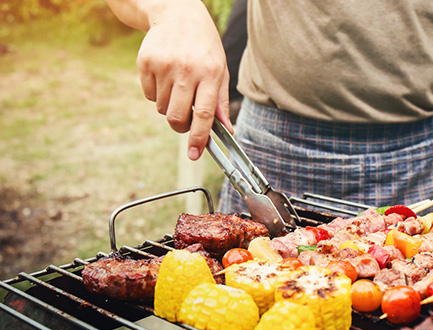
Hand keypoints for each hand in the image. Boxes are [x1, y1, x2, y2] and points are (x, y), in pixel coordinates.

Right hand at [136, 3, 230, 159]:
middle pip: (177, 116)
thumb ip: (220, 102)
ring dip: (169, 106)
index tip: (195, 153)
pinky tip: (165, 76)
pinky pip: (148, 95)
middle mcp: (186, 69)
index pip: (204, 113)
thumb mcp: (219, 70)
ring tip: (178, 86)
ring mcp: (163, 65)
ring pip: (161, 108)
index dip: (198, 137)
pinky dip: (156, 94)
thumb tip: (227, 131)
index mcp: (209, 73)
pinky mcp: (145, 62)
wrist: (177, 14)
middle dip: (180, 127)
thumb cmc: (203, 47)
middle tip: (185, 121)